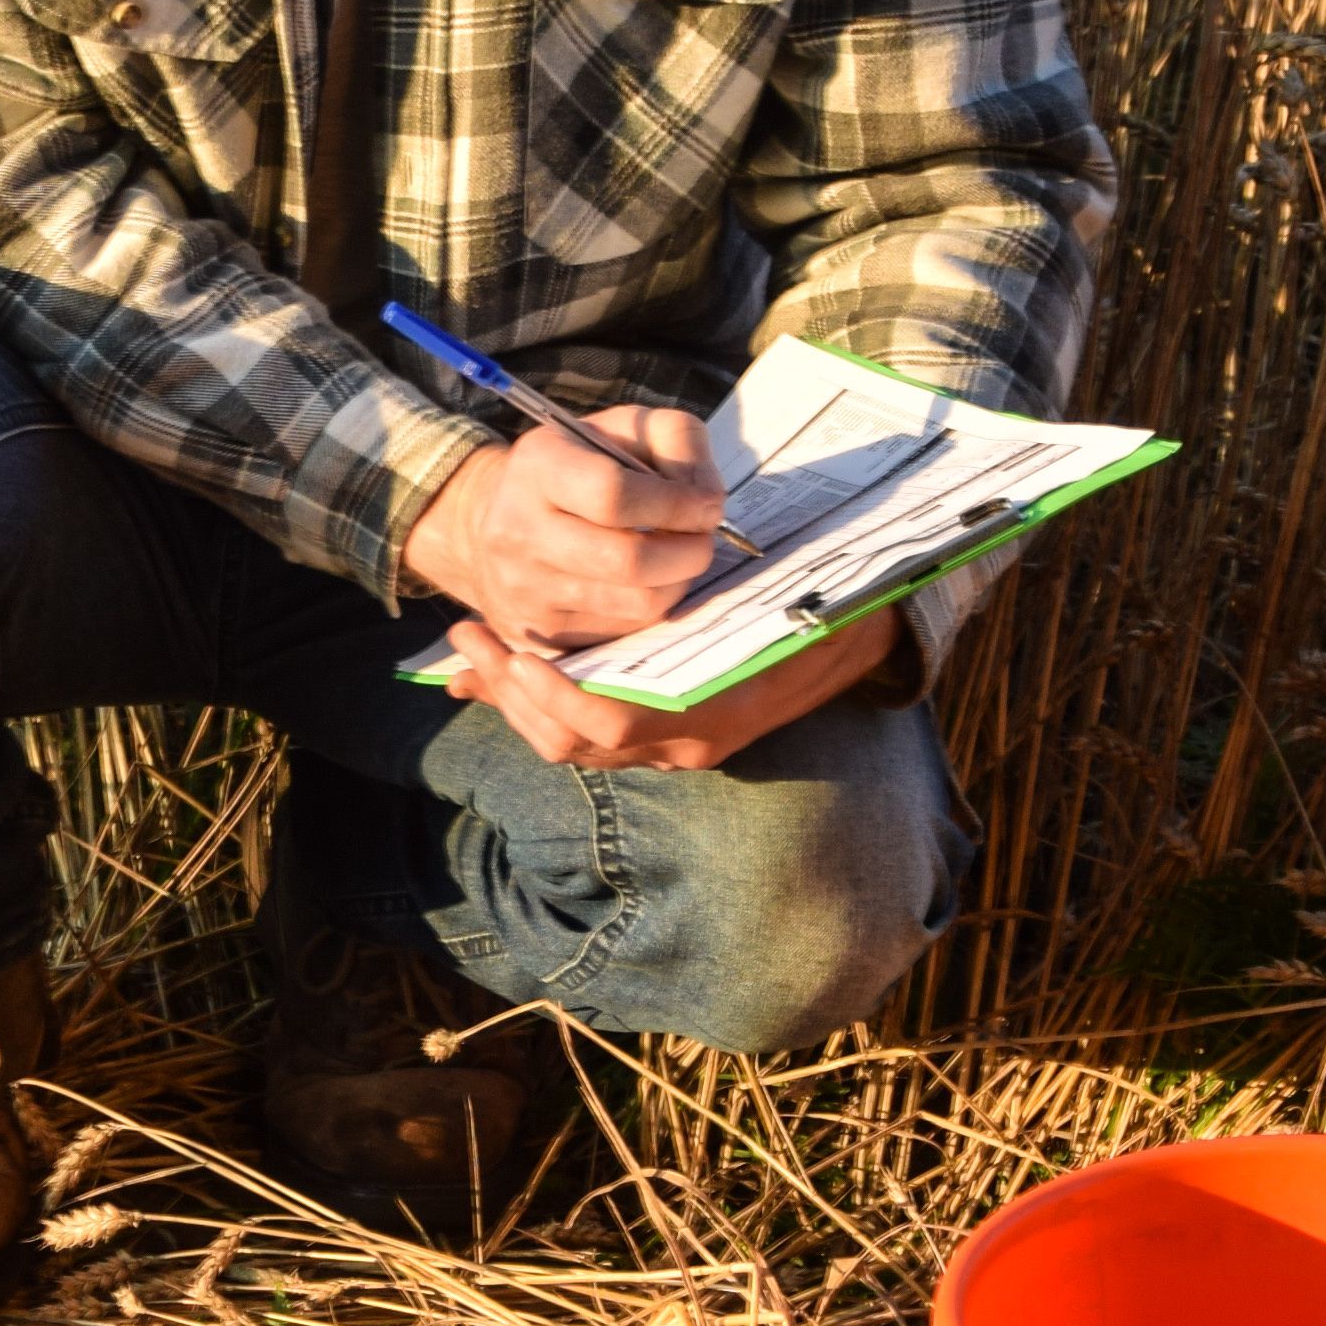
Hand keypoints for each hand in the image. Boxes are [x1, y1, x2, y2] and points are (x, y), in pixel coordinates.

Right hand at [405, 415, 724, 650]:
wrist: (500, 519)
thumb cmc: (579, 465)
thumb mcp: (624, 427)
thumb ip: (678, 440)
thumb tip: (707, 500)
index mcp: (538, 467)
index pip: (613, 494)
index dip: (675, 504)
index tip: (706, 505)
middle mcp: (519, 530)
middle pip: (629, 560)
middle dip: (688, 551)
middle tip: (703, 538)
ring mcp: (525, 589)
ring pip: (636, 603)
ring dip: (677, 580)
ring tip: (679, 556)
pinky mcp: (541, 631)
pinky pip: (624, 630)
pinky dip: (652, 604)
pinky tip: (649, 579)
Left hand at [440, 600, 896, 771]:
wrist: (858, 636)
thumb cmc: (806, 598)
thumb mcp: (754, 587)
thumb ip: (686, 589)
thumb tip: (625, 575)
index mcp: (706, 708)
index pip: (604, 721)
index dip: (545, 691)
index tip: (508, 646)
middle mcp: (689, 742)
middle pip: (574, 741)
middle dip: (513, 696)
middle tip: (467, 647)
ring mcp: (680, 750)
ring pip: (574, 746)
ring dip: (519, 703)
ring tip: (475, 658)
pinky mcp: (671, 745)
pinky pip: (591, 739)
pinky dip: (544, 708)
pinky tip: (511, 676)